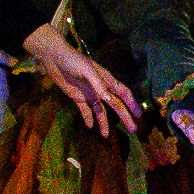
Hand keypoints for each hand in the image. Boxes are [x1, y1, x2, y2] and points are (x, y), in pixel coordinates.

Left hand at [24, 24, 140, 134]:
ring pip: (101, 111)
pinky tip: (90, 127)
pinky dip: (88, 118)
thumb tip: (111, 100)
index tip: (139, 115)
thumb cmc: (74, 61)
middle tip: (133, 130)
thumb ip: (99, 85)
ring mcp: (90, 94)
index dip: (132, 104)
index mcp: (106, 80)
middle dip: (125, 117)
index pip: (123, 93)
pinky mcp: (78, 98)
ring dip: (104, 123)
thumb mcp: (88, 71)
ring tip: (106, 135)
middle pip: (116, 105)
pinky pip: (85, 111)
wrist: (55, 58)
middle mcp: (101, 89)